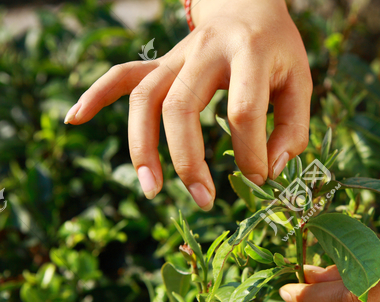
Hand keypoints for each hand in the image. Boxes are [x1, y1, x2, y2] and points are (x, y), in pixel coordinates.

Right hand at [64, 0, 310, 209]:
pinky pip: (123, 75)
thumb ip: (293, 128)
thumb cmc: (278, 51)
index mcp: (249, 53)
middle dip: (187, 160)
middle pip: (180, 106)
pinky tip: (75, 118)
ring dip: (142, 146)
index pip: (243, 111)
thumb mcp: (302, 82)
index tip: (260, 179)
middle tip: (204, 200)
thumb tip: (268, 173)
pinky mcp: (162, 62)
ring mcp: (177, 56)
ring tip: (151, 189)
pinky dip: (96, 95)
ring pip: (145, 98)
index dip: (251, 153)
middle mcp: (205, 51)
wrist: (248, 7)